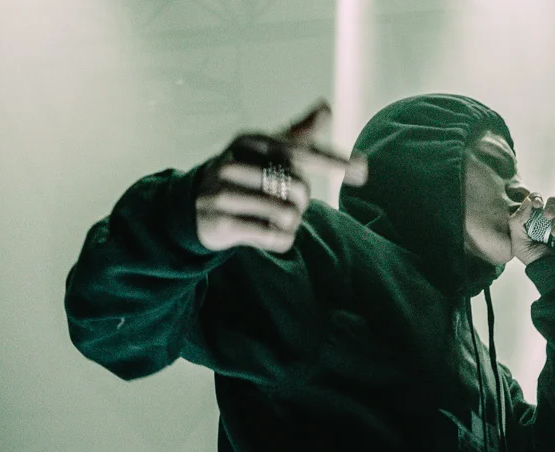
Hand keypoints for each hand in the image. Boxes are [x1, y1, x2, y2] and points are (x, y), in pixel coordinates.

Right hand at [194, 100, 368, 253]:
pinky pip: (275, 238)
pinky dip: (280, 239)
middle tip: (281, 201)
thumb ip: (297, 133)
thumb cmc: (240, 174)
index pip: (301, 151)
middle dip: (301, 201)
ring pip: (289, 215)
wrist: (191, 205)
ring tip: (271, 218)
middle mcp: (237, 164)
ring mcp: (226, 194)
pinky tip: (265, 232)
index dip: (334, 162)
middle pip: (299, 188)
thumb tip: (327, 108)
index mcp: (251, 142)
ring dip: (290, 223)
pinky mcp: (223, 223)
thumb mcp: (263, 150)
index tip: (363, 170)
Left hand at [509, 194, 554, 265]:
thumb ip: (517, 222)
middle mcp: (552, 219)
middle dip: (551, 205)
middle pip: (554, 200)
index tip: (537, 204)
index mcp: (536, 219)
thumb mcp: (518, 244)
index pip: (537, 200)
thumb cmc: (536, 262)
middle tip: (548, 216)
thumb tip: (527, 201)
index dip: (536, 197)